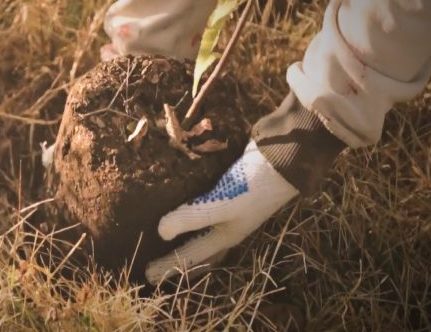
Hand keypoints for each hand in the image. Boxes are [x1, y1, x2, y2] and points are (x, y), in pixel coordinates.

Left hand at [145, 140, 298, 284]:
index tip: (147, 275)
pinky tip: (177, 200)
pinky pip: (202, 205)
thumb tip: (160, 232)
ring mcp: (229, 207)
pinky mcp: (227, 188)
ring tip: (162, 235)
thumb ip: (191, 217)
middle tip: (153, 263)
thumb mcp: (221, 204)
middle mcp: (227, 225)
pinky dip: (189, 208)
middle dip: (177, 257)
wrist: (284, 156)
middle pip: (198, 248)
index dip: (168, 265)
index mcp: (226, 236)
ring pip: (200, 228)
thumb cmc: (254, 185)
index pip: (191, 256)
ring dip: (183, 234)